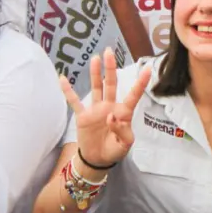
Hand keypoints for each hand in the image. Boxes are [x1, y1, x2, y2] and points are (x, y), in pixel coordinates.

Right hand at [63, 49, 150, 167]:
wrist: (97, 160)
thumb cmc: (114, 150)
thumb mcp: (124, 144)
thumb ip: (122, 130)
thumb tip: (112, 116)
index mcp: (123, 113)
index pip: (133, 95)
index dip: (140, 83)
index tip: (148, 69)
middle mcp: (109, 106)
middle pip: (110, 84)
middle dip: (110, 68)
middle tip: (109, 52)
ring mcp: (95, 110)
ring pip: (96, 88)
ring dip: (94, 74)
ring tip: (95, 58)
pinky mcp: (83, 116)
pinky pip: (74, 102)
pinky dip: (68, 91)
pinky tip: (63, 78)